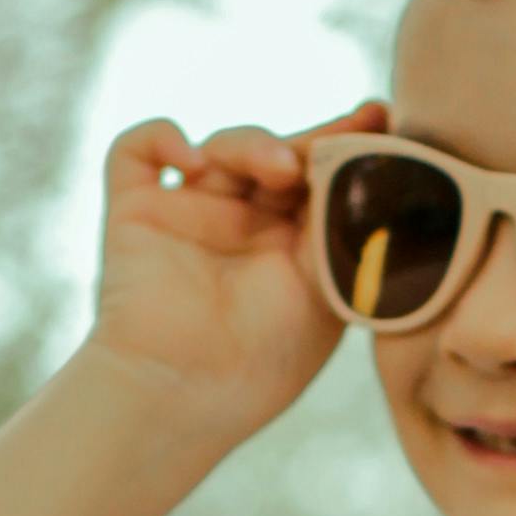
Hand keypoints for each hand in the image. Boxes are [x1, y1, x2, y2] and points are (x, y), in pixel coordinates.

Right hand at [86, 101, 387, 431]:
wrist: (184, 397)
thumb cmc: (262, 364)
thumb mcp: (326, 294)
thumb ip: (343, 231)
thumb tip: (366, 171)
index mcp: (288, 246)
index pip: (317, 179)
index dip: (347, 143)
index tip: (380, 118)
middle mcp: (239, 223)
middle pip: (277, 152)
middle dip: (312, 139)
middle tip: (341, 136)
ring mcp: (187, 212)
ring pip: (223, 144)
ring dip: (254, 143)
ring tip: (282, 168)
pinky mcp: (136, 210)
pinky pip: (136, 148)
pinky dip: (162, 137)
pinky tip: (193, 160)